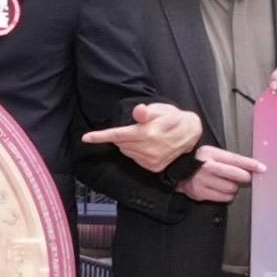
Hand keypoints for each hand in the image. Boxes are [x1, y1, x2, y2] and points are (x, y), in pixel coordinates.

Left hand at [81, 102, 202, 169]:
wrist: (190, 133)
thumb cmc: (172, 117)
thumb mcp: (161, 109)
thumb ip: (146, 112)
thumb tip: (138, 112)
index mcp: (148, 134)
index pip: (119, 135)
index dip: (101, 136)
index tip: (86, 137)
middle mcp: (149, 150)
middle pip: (120, 143)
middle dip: (120, 135)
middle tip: (135, 127)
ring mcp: (152, 160)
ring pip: (126, 151)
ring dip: (128, 143)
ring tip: (143, 135)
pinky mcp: (154, 167)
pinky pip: (135, 159)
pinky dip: (135, 151)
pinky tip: (146, 145)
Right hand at [180, 146, 261, 204]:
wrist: (177, 172)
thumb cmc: (199, 163)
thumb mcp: (212, 154)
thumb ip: (230, 160)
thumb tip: (253, 168)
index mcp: (210, 153)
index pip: (235, 159)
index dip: (250, 164)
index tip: (262, 168)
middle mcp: (206, 167)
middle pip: (236, 175)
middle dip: (244, 177)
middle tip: (243, 177)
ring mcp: (202, 181)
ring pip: (231, 188)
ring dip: (233, 187)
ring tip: (225, 182)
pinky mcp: (200, 193)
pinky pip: (224, 197)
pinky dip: (226, 195)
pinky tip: (220, 189)